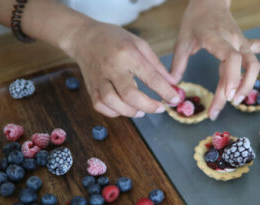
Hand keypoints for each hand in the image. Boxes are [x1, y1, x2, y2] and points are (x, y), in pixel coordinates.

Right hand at [65, 21, 179, 117]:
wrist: (83, 37)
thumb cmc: (114, 39)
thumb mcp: (139, 44)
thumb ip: (156, 65)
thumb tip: (172, 83)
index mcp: (127, 54)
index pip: (150, 77)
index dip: (165, 91)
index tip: (175, 99)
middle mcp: (111, 67)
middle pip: (129, 94)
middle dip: (148, 106)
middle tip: (160, 108)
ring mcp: (98, 78)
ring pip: (112, 102)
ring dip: (130, 112)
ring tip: (142, 111)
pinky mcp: (90, 87)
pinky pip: (100, 106)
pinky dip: (114, 112)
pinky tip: (124, 109)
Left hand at [171, 0, 259, 119]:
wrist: (209, 0)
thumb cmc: (195, 20)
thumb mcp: (182, 40)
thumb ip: (177, 63)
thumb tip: (173, 85)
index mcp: (217, 39)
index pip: (232, 58)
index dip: (232, 79)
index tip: (225, 97)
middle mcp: (234, 40)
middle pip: (246, 66)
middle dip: (238, 89)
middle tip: (222, 106)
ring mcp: (242, 41)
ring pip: (255, 63)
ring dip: (250, 83)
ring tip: (237, 100)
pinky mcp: (246, 42)